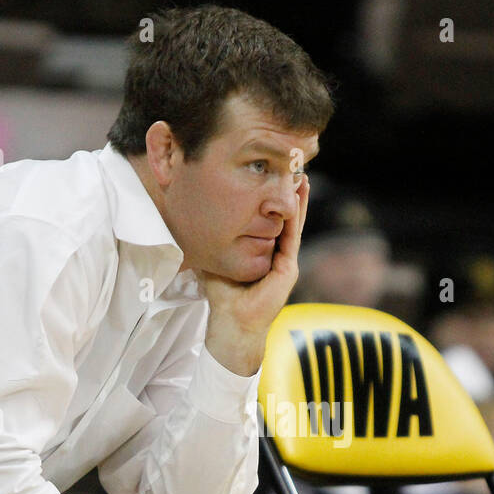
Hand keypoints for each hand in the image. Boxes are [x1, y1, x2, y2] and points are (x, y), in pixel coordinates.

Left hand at [198, 173, 309, 374]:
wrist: (232, 323)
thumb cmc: (222, 297)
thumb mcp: (216, 259)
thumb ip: (213, 242)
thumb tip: (192, 221)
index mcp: (264, 255)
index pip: (271, 222)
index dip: (272, 201)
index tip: (272, 178)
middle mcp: (278, 257)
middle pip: (287, 220)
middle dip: (290, 195)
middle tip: (294, 170)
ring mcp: (286, 264)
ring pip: (293, 225)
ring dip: (298, 202)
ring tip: (301, 178)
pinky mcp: (288, 270)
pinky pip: (292, 238)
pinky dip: (295, 218)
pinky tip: (296, 200)